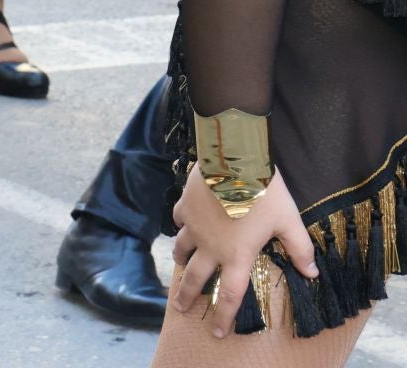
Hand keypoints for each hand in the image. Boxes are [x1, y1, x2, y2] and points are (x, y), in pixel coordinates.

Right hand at [169, 167, 315, 337]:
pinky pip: (179, 220)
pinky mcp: (185, 206)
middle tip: (179, 307)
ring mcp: (194, 226)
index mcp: (237, 255)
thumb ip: (299, 248)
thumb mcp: (289, 222)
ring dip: (182, 259)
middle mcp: (211, 246)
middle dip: (186, 295)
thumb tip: (312, 273)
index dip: (225, 316)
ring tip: (181, 263)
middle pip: (195, 277)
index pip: (230, 294)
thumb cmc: (265, 193)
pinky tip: (185, 222)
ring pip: (182, 248)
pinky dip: (182, 225)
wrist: (234, 160)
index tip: (218, 331)